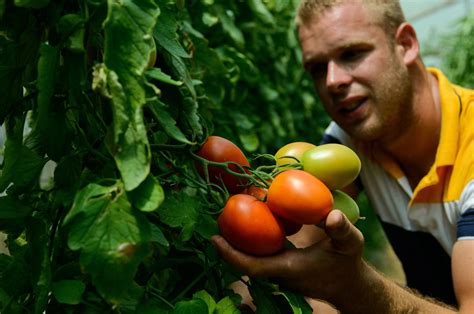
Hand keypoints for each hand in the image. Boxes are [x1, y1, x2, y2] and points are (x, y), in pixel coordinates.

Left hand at [211, 210, 364, 301]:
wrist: (350, 286)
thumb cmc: (348, 264)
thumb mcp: (351, 243)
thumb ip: (342, 229)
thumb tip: (332, 215)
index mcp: (288, 268)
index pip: (251, 266)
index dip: (230, 254)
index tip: (214, 239)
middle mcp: (278, 273)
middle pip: (244, 261)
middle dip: (227, 244)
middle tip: (215, 218)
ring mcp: (278, 273)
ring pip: (250, 259)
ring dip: (237, 242)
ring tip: (225, 216)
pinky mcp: (281, 269)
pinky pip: (258, 256)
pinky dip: (250, 242)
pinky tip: (248, 223)